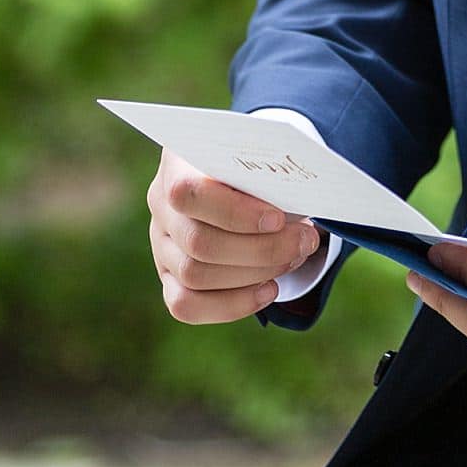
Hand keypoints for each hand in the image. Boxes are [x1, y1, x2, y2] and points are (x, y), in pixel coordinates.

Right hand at [147, 148, 321, 322]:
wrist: (243, 181)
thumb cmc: (255, 167)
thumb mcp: (260, 160)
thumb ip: (268, 175)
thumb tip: (298, 202)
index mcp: (177, 164)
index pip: (188, 193)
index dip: (234, 212)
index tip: (278, 218)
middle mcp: (161, 206)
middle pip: (198, 242)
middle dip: (260, 249)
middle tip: (305, 241)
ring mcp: (161, 246)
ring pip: (195, 276)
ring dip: (254, 274)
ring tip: (294, 258)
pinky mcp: (170, 279)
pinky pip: (186, 306)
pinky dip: (232, 304)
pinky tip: (269, 290)